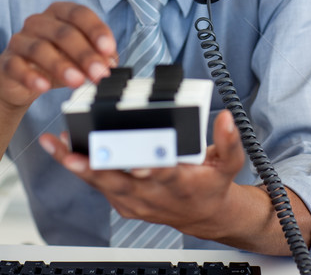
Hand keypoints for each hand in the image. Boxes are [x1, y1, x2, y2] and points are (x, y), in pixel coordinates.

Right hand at [0, 2, 117, 109]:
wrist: (23, 79)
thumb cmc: (56, 59)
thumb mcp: (80, 56)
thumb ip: (97, 56)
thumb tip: (110, 63)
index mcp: (60, 13)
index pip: (80, 14)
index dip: (96, 30)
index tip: (108, 49)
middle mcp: (39, 22)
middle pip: (63, 32)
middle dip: (85, 54)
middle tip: (99, 72)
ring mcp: (21, 40)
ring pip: (41, 48)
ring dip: (62, 66)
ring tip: (77, 81)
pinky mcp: (8, 61)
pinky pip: (17, 66)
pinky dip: (31, 77)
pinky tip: (44, 86)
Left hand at [39, 109, 245, 240]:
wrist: (204, 216)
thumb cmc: (211, 186)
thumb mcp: (230, 163)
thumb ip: (229, 140)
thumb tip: (225, 118)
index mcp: (180, 182)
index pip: (163, 174)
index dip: (148, 168)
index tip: (135, 161)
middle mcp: (153, 194)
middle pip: (120, 180)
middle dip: (94, 166)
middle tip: (72, 152)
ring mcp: (135, 201)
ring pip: (102, 184)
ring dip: (78, 165)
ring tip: (57, 146)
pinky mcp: (124, 202)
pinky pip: (99, 186)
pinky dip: (81, 169)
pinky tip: (64, 152)